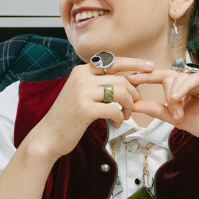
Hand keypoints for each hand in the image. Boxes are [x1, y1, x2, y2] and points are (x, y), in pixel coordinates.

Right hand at [22, 57, 154, 161]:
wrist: (48, 136)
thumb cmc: (68, 117)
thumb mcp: (81, 93)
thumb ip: (99, 85)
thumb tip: (127, 81)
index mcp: (82, 71)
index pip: (114, 61)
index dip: (135, 64)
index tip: (150, 67)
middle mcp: (82, 77)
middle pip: (121, 80)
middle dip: (134, 94)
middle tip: (134, 107)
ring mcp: (82, 92)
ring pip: (121, 93)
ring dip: (129, 107)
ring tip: (125, 117)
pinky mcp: (85, 109)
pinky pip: (115, 109)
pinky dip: (120, 118)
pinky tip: (116, 124)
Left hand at [125, 66, 198, 154]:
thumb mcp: (177, 118)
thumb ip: (158, 110)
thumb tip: (136, 105)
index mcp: (186, 86)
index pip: (163, 77)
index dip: (146, 77)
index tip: (129, 79)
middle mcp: (195, 78)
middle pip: (169, 77)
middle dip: (167, 97)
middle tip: (175, 115)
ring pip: (180, 77)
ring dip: (175, 96)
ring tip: (180, 113)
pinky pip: (195, 77)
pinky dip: (185, 87)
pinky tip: (180, 97)